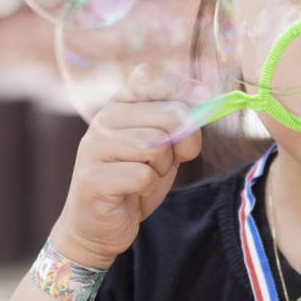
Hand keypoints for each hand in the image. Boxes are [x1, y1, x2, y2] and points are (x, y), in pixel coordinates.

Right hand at [50, 64, 209, 267]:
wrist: (100, 224)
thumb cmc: (135, 181)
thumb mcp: (165, 148)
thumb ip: (181, 125)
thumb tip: (207, 102)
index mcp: (119, 105)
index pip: (148, 76)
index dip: (181, 86)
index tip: (205, 99)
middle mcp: (103, 120)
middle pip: (168, 114)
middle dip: (182, 142)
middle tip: (167, 161)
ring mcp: (94, 147)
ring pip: (157, 146)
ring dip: (163, 167)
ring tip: (146, 175)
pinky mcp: (93, 178)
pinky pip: (144, 175)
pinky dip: (149, 186)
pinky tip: (134, 190)